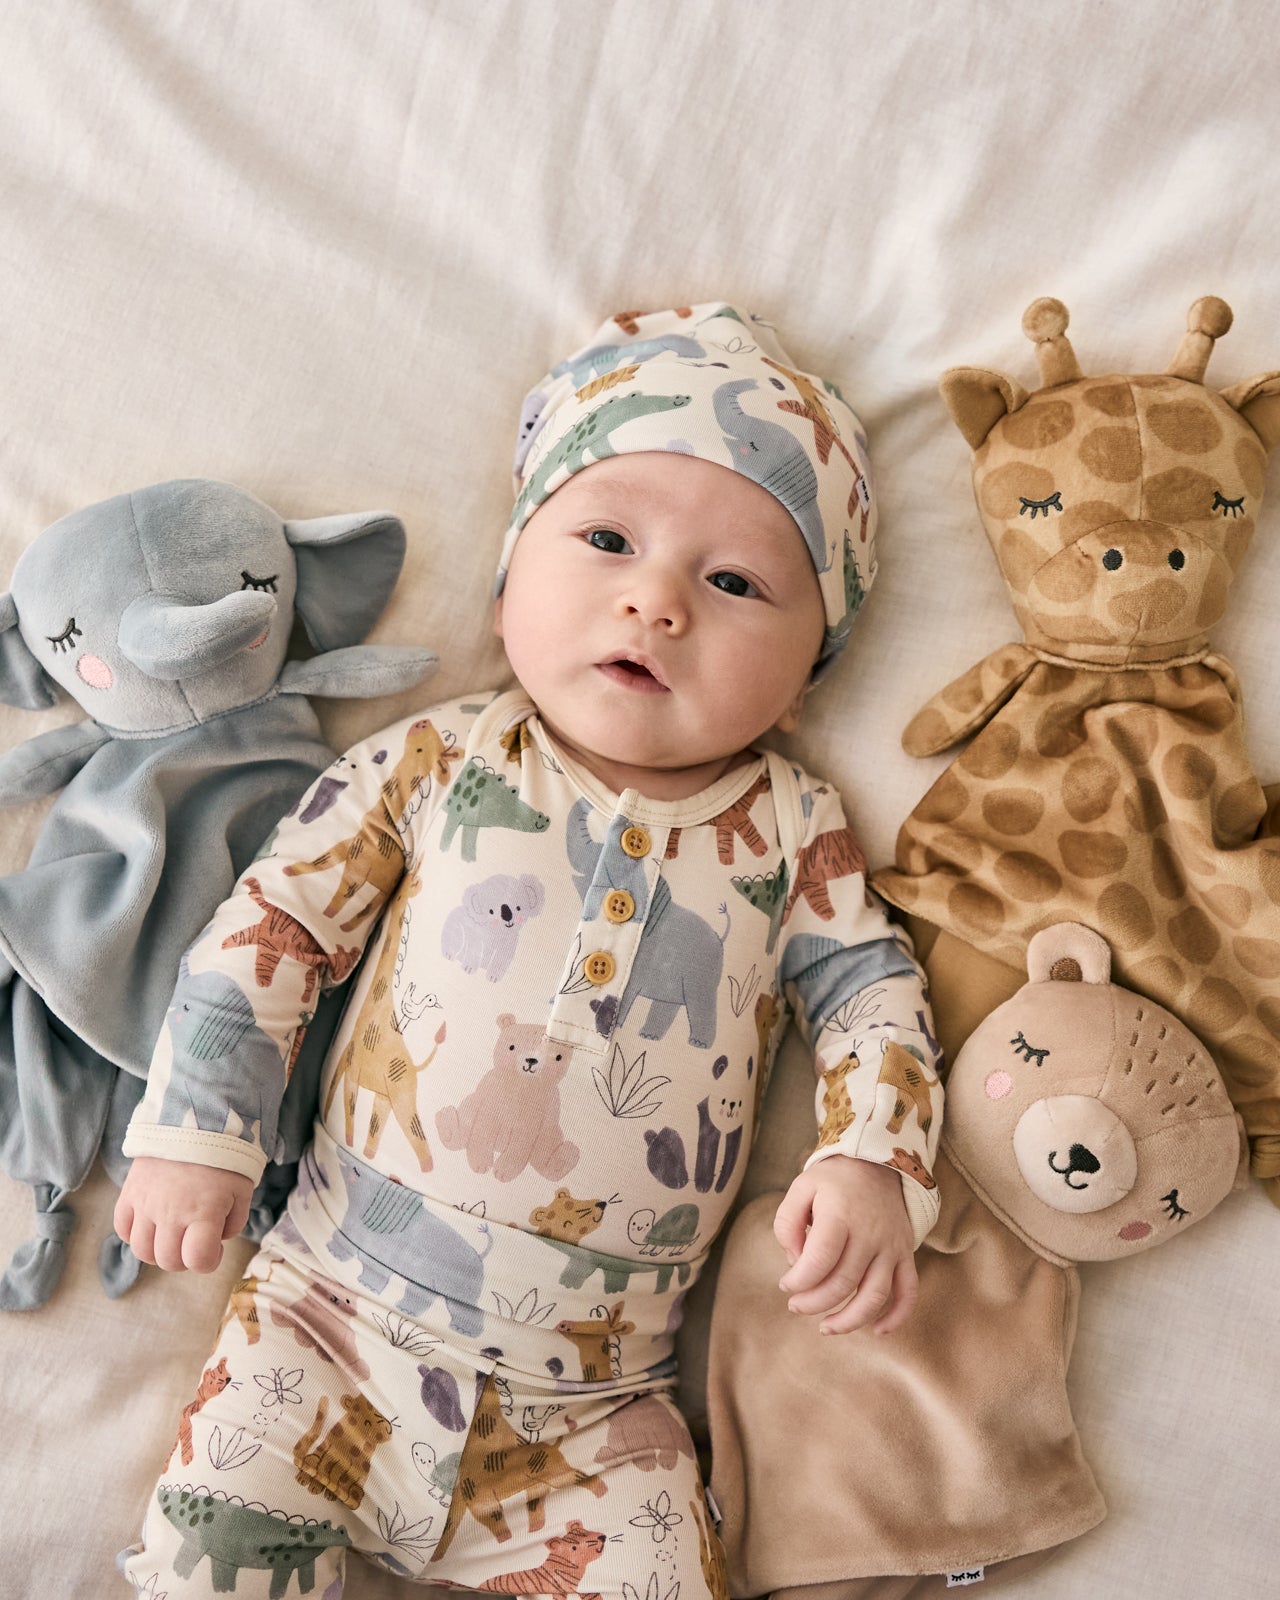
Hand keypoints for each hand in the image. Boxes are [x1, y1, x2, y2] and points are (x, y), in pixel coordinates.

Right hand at [114, 1156, 253, 1273]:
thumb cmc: (224, 1157)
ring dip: (158, 1250)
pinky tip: (151, 1223)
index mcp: (204, 1213)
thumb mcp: (241, 1191)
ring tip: (172, 1234)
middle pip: (168, 1261)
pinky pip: (122, 1229)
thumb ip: (232, 1223)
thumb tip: (215, 1241)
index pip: (198, 1261)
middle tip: (193, 1240)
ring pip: (142, 1251)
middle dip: (184, 1258)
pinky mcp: (130, 1192)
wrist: (196, 1119)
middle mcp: (172, 1213)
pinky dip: (134, 1234)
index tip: (213, 1248)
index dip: (207, 1262)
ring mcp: (146, 1204)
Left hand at [773, 1155, 916, 1335]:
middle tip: (795, 1305)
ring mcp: (891, 1246)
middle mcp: (870, 1234)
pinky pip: (908, 1291)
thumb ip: (787, 1223)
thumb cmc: (833, 1180)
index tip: (786, 1284)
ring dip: (849, 1320)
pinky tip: (877, 1331)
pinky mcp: (905, 1254)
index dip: (799, 1280)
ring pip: (875, 1295)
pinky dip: (897, 1316)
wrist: (877, 1162)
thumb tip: (795, 1262)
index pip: (820, 1260)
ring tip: (826, 1328)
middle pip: (843, 1283)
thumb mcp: (801, 1187)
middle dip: (814, 1302)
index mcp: (841, 1215)